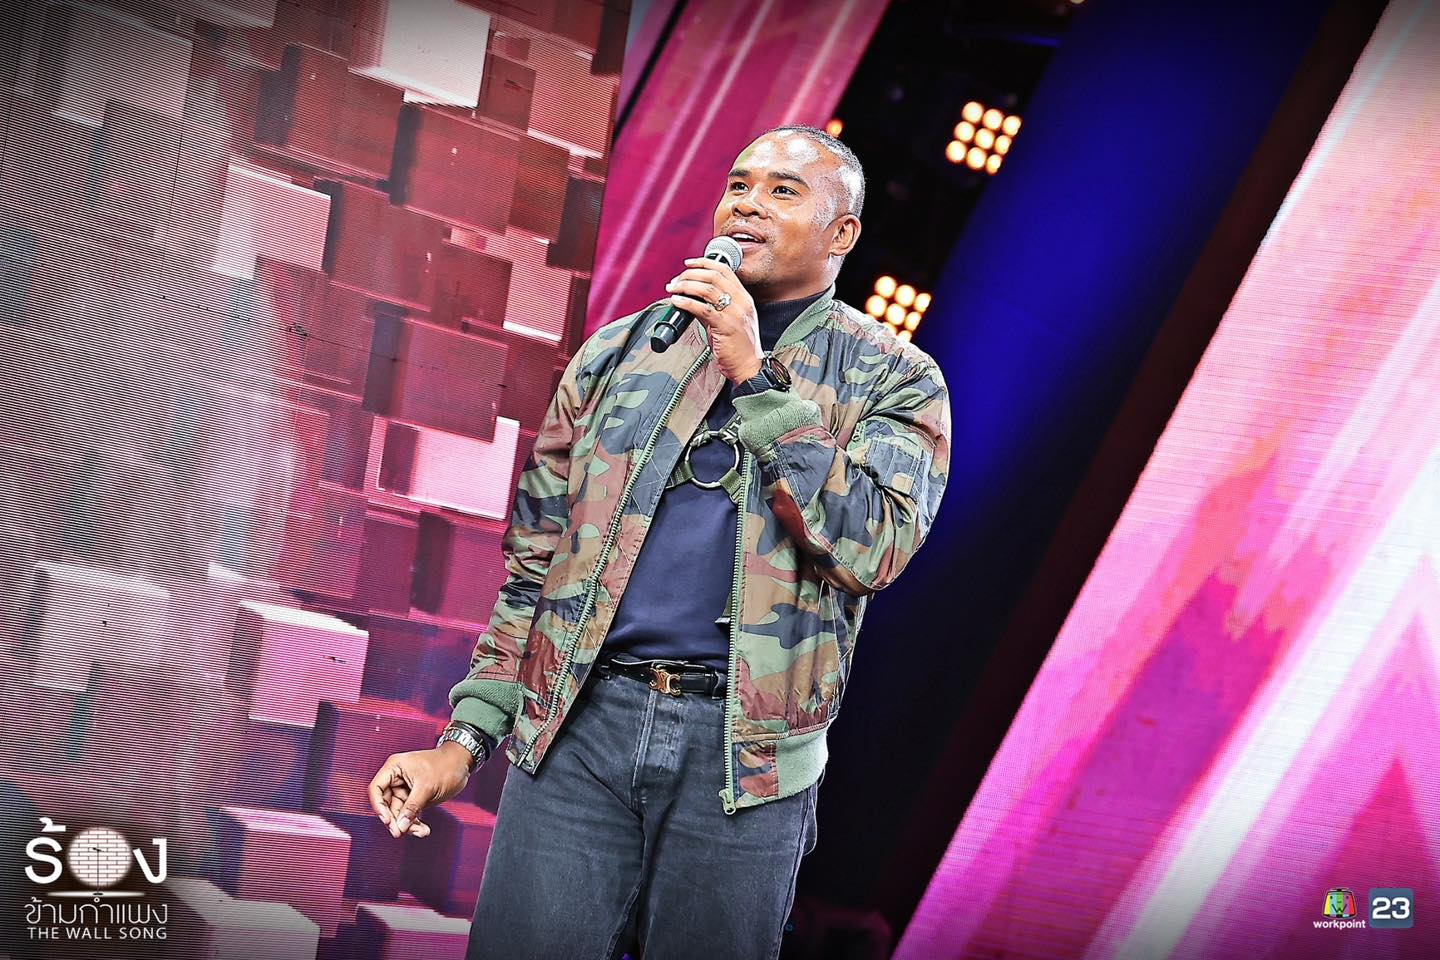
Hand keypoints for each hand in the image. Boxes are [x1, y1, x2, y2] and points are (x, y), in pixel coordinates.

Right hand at [366, 742, 474, 838]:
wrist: (463, 764)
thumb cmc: (446, 766)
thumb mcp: (427, 787)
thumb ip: (412, 807)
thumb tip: (400, 826)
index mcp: (394, 768)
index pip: (376, 789)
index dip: (378, 806)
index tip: (387, 821)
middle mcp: (397, 778)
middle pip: (386, 804)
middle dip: (395, 819)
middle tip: (401, 833)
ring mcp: (405, 788)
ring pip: (398, 812)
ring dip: (407, 824)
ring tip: (422, 832)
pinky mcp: (415, 797)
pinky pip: (409, 813)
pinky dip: (414, 822)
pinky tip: (424, 830)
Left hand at [666, 258, 762, 383]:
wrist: (747, 367)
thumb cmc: (737, 347)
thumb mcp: (728, 320)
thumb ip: (712, 307)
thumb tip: (690, 298)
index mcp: (744, 298)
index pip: (724, 270)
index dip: (704, 263)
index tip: (688, 264)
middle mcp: (742, 302)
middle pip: (713, 276)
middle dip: (690, 274)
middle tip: (675, 281)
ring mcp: (735, 313)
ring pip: (707, 289)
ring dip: (685, 286)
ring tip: (672, 289)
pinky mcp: (726, 326)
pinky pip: (702, 309)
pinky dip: (686, 302)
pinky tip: (676, 301)